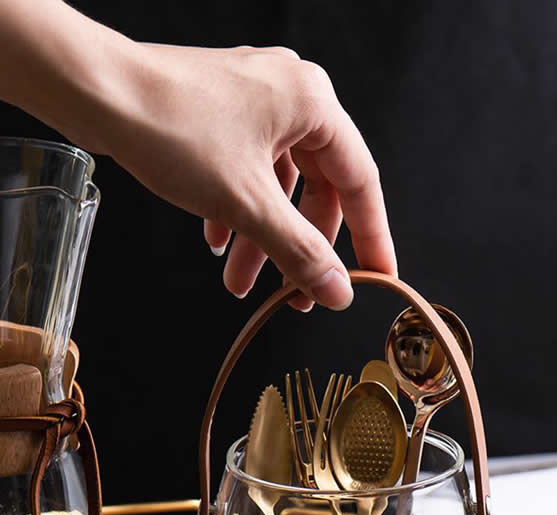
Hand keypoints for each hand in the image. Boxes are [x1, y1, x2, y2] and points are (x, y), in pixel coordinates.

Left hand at [102, 43, 396, 310]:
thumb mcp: (248, 204)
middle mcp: (291, 94)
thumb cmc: (171, 129)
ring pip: (277, 185)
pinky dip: (239, 210)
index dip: (371, 237)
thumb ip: (300, 251)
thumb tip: (338, 290)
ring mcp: (255, 100)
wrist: (97, 92)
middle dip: (299, 248)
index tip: (377, 277)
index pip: (361, 183)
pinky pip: (248, 170)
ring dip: (263, 237)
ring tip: (240, 282)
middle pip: (317, 188)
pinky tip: (217, 240)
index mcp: (313, 103)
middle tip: (294, 296)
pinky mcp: (223, 111)